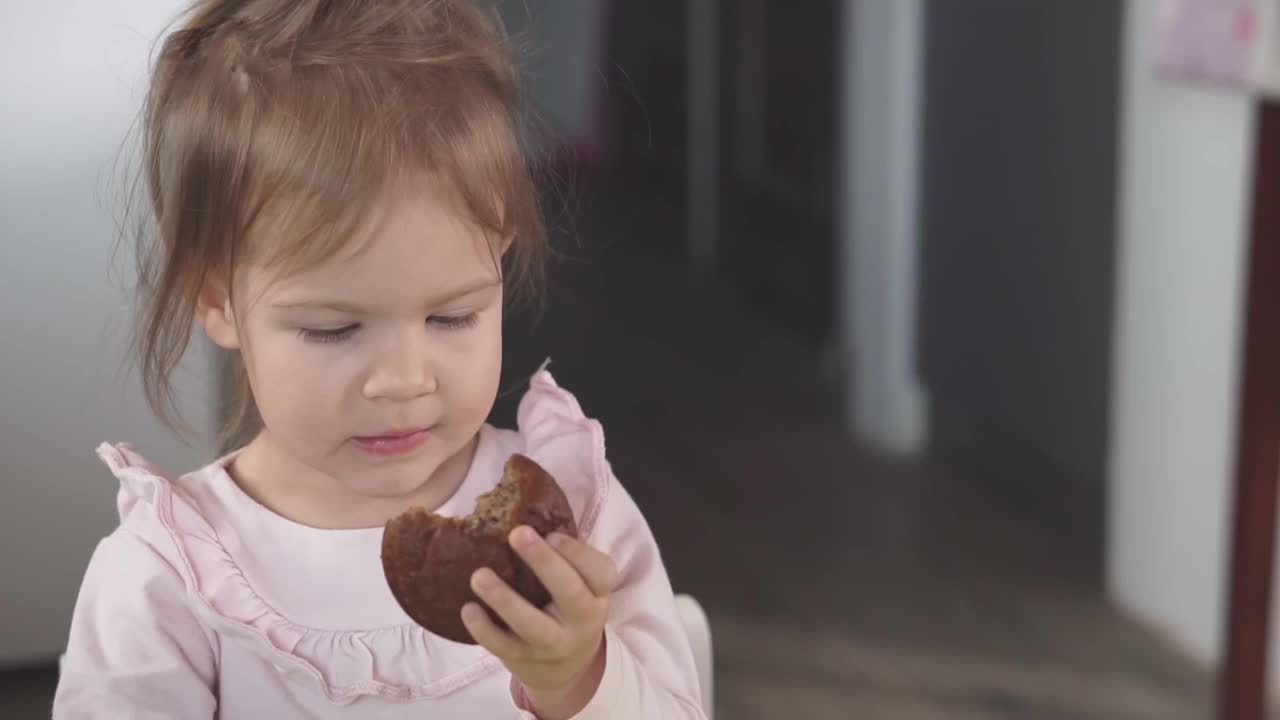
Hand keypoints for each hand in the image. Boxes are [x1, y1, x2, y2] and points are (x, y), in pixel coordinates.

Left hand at [463, 526, 618, 718]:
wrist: (564, 665)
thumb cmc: (565, 606)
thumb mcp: (578, 582)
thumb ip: (561, 554)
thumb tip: (520, 508)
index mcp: (597, 593)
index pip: (601, 573)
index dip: (578, 553)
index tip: (551, 533)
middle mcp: (581, 620)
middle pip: (570, 594)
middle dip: (544, 563)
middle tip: (517, 533)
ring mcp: (554, 644)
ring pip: (534, 626)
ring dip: (505, 600)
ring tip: (479, 576)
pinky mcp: (525, 660)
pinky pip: (504, 647)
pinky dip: (484, 629)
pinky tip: (468, 609)